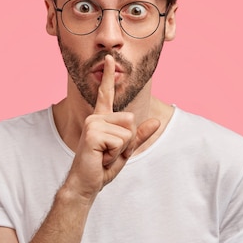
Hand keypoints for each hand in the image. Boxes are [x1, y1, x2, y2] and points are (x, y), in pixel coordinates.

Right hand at [65, 55, 159, 200]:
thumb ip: (139, 136)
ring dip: (121, 150)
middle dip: (128, 141)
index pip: (106, 94)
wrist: (86, 184)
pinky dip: (115, 154)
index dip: (109, 76)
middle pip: (131, 120)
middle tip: (109, 153)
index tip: (109, 58)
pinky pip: (121, 141)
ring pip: (127, 132)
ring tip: (104, 156)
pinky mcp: (92, 133)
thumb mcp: (126, 151)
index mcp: (102, 119)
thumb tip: (156, 121)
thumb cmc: (102, 167)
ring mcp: (93, 124)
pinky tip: (101, 158)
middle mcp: (96, 118)